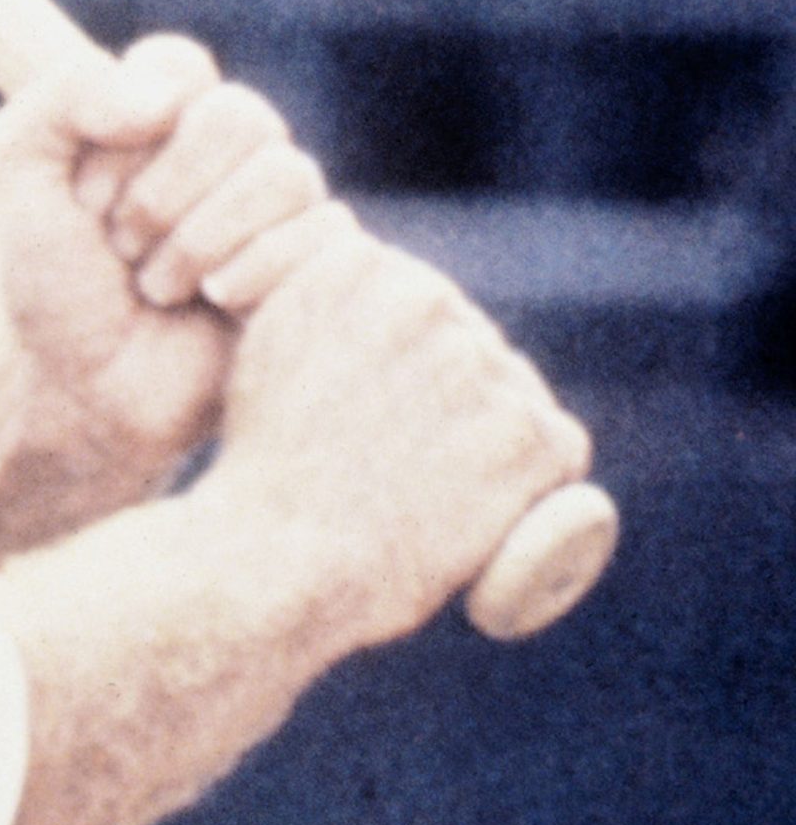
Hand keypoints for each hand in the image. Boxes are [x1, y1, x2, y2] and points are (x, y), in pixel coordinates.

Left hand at [0, 35, 330, 464]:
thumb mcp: (13, 170)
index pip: (178, 65)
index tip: (86, 193)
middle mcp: (225, 150)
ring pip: (287, 175)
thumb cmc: (44, 282)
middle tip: (121, 248)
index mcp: (158, 111)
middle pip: (240, 115)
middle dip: (161, 195)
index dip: (127, 130)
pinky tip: (216, 309)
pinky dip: (252, 277)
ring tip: (158, 288)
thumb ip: (64, 96)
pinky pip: (326, 236)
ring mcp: (274, 209)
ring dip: (198, 244)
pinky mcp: (312, 267)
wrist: (78, 390)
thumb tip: (167, 99)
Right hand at [204, 225, 594, 647]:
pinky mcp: (528, 435)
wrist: (276, 559)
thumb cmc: (265, 466)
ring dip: (492, 435)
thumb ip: (327, 299)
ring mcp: (481, 366)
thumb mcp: (270, 347)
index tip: (366, 411)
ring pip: (516, 391)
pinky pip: (560, 447)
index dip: (404, 360)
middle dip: (450, 394)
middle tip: (399, 460)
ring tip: (429, 489)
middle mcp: (424, 298)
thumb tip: (386, 289)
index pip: (418, 301)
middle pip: (469, 340)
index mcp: (355, 265)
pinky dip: (538, 484)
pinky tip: (483, 509)